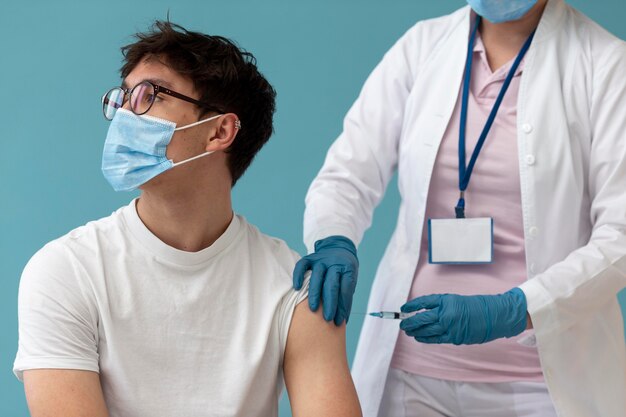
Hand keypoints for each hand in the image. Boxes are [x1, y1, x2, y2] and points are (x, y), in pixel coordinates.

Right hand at [293, 236, 357, 325]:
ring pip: (317, 276)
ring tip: (313, 309)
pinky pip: (302, 265)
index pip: (346, 289)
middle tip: (327, 318)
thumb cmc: (344, 270)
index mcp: (348, 269)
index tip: (340, 320)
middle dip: (330, 303)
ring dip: (315, 294)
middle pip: (332, 284)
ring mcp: (322, 260)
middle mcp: (334, 263)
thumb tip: (343, 321)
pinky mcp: (310, 257)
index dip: (343, 306)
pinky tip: (297, 287)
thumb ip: (346, 296)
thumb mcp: (350, 279)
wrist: (340, 248)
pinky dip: (299, 275)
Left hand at [399, 288, 527, 344]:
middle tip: (402, 323)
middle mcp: (445, 312)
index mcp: (445, 300)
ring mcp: (449, 326)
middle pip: (422, 318)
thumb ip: (440, 306)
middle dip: (410, 321)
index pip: (423, 302)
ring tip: (408, 331)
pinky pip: (436, 339)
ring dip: (415, 331)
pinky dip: (425, 339)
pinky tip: (419, 338)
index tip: (403, 308)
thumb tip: (422, 312)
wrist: (493, 316)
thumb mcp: (455, 300)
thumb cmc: (474, 306)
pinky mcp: (454, 337)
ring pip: (426, 330)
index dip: (411, 306)